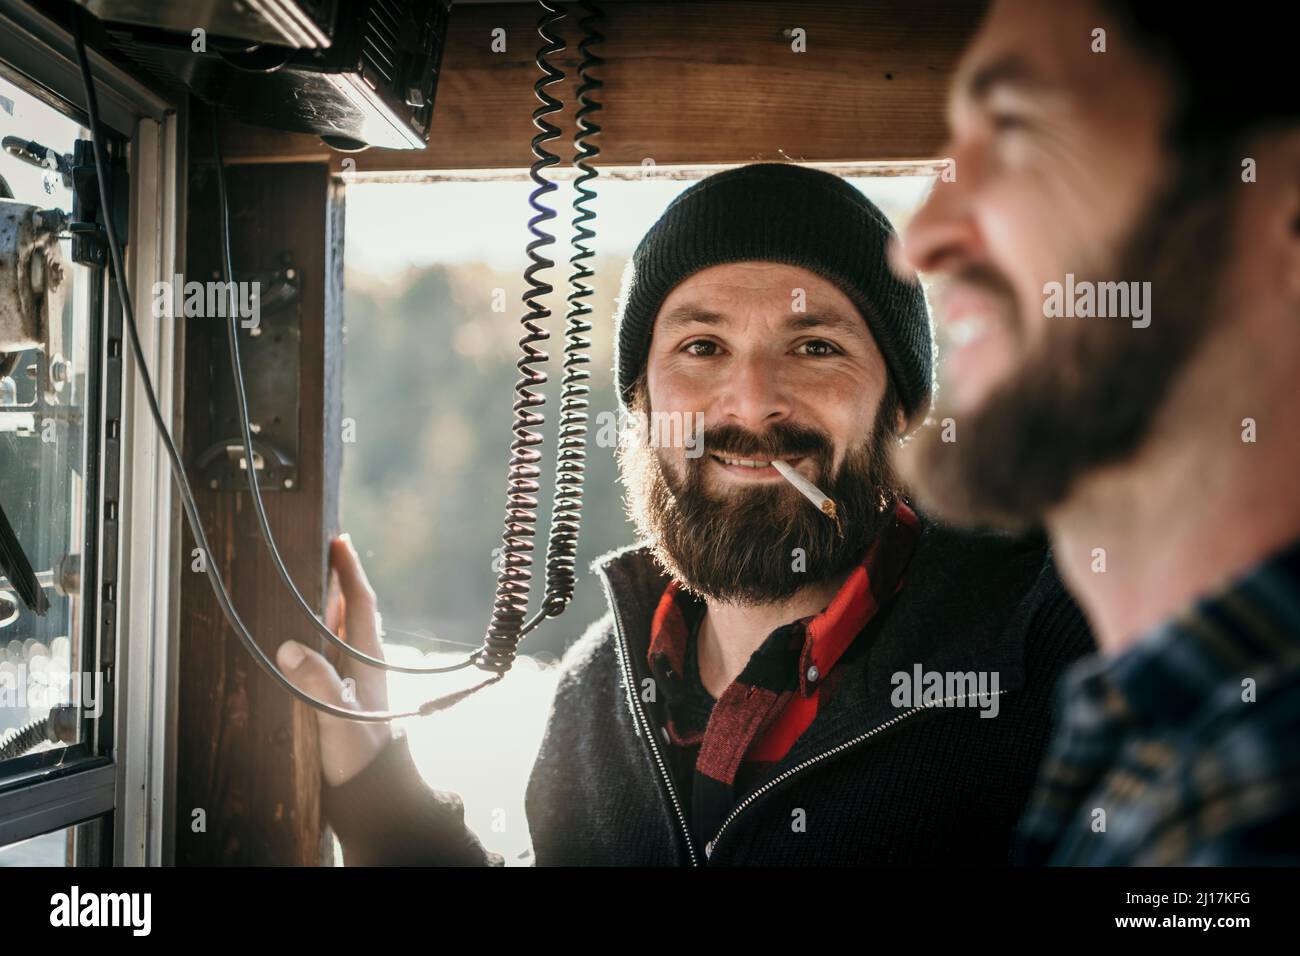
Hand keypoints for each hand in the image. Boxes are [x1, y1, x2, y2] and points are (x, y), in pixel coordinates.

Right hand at [276, 533, 392, 786]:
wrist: (371, 793)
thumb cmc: (359, 757)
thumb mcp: (336, 718)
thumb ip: (316, 683)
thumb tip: (290, 647)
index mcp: (367, 660)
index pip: (361, 604)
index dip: (350, 572)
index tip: (340, 540)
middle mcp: (364, 663)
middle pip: (353, 610)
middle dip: (340, 579)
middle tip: (325, 548)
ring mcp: (356, 678)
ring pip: (343, 629)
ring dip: (331, 603)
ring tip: (315, 578)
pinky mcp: (344, 695)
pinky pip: (333, 652)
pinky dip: (322, 633)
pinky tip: (309, 633)